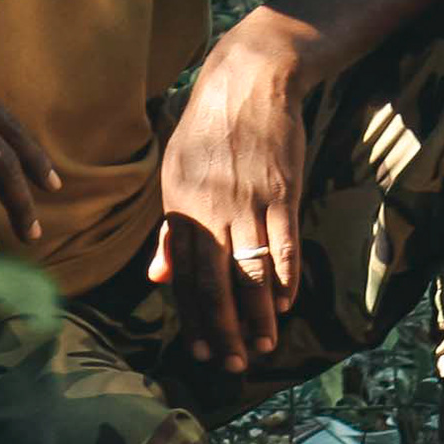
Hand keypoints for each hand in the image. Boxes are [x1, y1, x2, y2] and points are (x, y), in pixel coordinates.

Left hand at [146, 35, 308, 373]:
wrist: (249, 80)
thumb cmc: (207, 127)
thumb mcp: (174, 171)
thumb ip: (169, 229)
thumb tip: (157, 278)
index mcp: (180, 205)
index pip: (185, 274)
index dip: (193, 316)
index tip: (201, 349)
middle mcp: (212, 208)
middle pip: (217, 282)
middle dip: (224, 328)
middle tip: (232, 363)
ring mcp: (249, 201)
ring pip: (252, 271)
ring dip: (258, 315)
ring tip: (263, 346)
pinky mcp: (282, 192)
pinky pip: (284, 245)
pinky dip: (285, 278)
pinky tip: (285, 304)